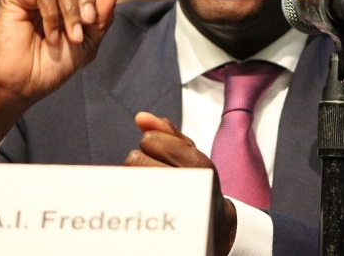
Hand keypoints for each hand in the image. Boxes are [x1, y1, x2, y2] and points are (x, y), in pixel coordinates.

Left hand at [125, 112, 236, 255]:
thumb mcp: (190, 151)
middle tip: (159, 170)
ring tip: (156, 184)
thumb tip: (140, 117)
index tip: (166, 154)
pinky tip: (148, 198)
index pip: (149, 140)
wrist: (214, 224)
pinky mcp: (160, 223)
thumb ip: (166, 132)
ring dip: (137, 177)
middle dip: (143, 160)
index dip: (153, 144)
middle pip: (134, 159)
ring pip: (129, 178)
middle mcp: (186, 185)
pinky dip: (133, 194)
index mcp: (197, 164)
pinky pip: (129, 199)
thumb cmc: (199, 180)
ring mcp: (171, 207)